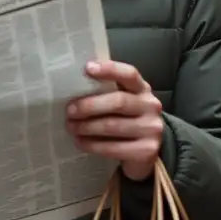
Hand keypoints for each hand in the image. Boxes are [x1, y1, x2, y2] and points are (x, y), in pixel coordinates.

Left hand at [66, 61, 163, 181]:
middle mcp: (150, 106)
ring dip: (87, 127)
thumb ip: (107, 91)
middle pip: (118, 102)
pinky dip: (92, 145)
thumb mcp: (123, 100)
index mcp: (142, 89)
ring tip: (71, 127)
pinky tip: (80, 142)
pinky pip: (114, 148)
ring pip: (113, 126)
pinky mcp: (146, 151)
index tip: (87, 68)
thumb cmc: (127, 119)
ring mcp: (151, 129)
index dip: (109, 69)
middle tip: (70, 111)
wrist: (147, 149)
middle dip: (90, 106)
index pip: (129, 74)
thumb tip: (74, 85)